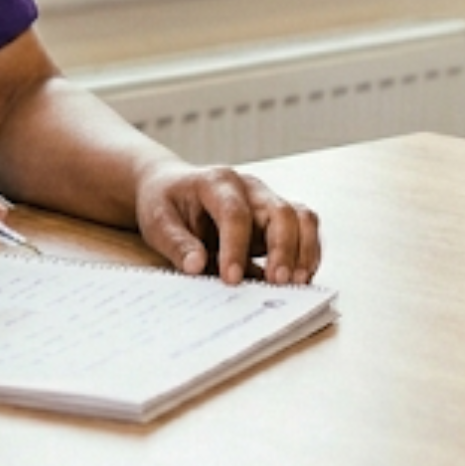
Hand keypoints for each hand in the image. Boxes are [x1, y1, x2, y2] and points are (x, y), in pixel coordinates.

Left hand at [133, 163, 321, 284]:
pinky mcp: (276, 220)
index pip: (235, 212)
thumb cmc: (166, 203)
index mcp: (217, 181)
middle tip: (277, 283)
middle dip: (283, 249)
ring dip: (304, 251)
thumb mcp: (157, 221)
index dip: (236, 246)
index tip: (230, 279)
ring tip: (297, 284)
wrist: (173, 188)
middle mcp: (250, 187)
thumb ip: (176, 243)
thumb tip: (196, 266)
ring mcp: (267, 201)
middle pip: (280, 211)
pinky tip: (300, 279)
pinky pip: (304, 231)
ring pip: (301, 217)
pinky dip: (307, 254)